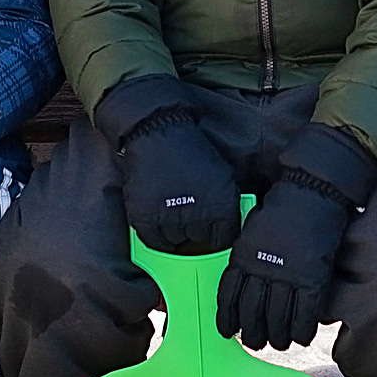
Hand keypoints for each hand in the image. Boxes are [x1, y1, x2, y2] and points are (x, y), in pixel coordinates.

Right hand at [95, 81, 242, 255]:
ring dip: (176, 232)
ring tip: (173, 210)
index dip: (218, 236)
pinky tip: (160, 219)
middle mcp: (198, 217)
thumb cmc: (193, 152)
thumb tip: (230, 229)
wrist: (159, 133)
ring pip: (176, 243)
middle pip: (198, 242)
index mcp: (222, 206)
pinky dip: (157, 236)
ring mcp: (170, 219)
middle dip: (196, 231)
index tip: (212, 231)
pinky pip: (154, 242)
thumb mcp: (224, 175)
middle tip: (190, 214)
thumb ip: (228, 205)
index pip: (224, 240)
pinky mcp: (145, 219)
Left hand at [216, 119, 376, 349]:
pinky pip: (305, 314)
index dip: (228, 319)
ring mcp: (288, 277)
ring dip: (277, 337)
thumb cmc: (282, 206)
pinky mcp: (312, 279)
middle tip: (256, 342)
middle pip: (252, 314)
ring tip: (278, 343)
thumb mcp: (251, 229)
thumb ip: (246, 255)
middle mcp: (261, 270)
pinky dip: (302, 330)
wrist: (312, 192)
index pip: (229, 297)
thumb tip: (243, 279)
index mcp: (242, 257)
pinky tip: (302, 336)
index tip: (229, 332)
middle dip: (252, 334)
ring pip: (277, 319)